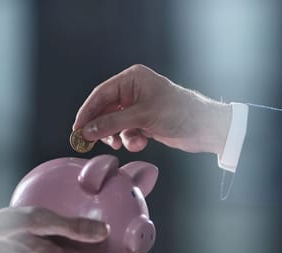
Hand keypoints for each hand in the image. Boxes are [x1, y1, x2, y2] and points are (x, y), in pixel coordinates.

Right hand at [73, 64, 232, 154]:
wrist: (204, 128)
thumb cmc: (179, 112)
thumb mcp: (142, 116)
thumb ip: (112, 123)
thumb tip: (87, 131)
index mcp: (132, 79)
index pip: (100, 94)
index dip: (87, 112)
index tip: (76, 129)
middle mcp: (133, 90)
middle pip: (105, 110)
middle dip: (102, 128)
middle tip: (91, 142)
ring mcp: (137, 107)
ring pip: (114, 124)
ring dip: (118, 136)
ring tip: (124, 143)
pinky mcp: (143, 122)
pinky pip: (126, 132)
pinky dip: (130, 140)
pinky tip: (141, 142)